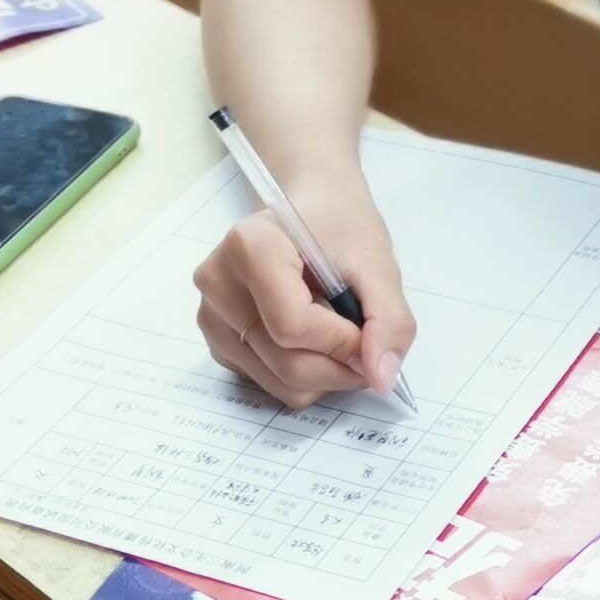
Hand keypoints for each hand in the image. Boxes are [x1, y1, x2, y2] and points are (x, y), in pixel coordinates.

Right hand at [190, 189, 413, 408]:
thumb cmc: (341, 229)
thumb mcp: (378, 265)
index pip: (292, 325)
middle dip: (339, 367)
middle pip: (285, 362)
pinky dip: (305, 378)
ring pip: (279, 383)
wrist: (314, 215)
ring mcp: (211, 317)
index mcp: (248, 246)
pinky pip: (269, 383)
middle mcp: (217, 284)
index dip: (342, 342)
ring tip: (341, 337)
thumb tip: (381, 378)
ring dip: (326, 376)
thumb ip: (388, 320)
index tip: (371, 333)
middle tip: (368, 348)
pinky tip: (315, 340)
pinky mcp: (218, 342)